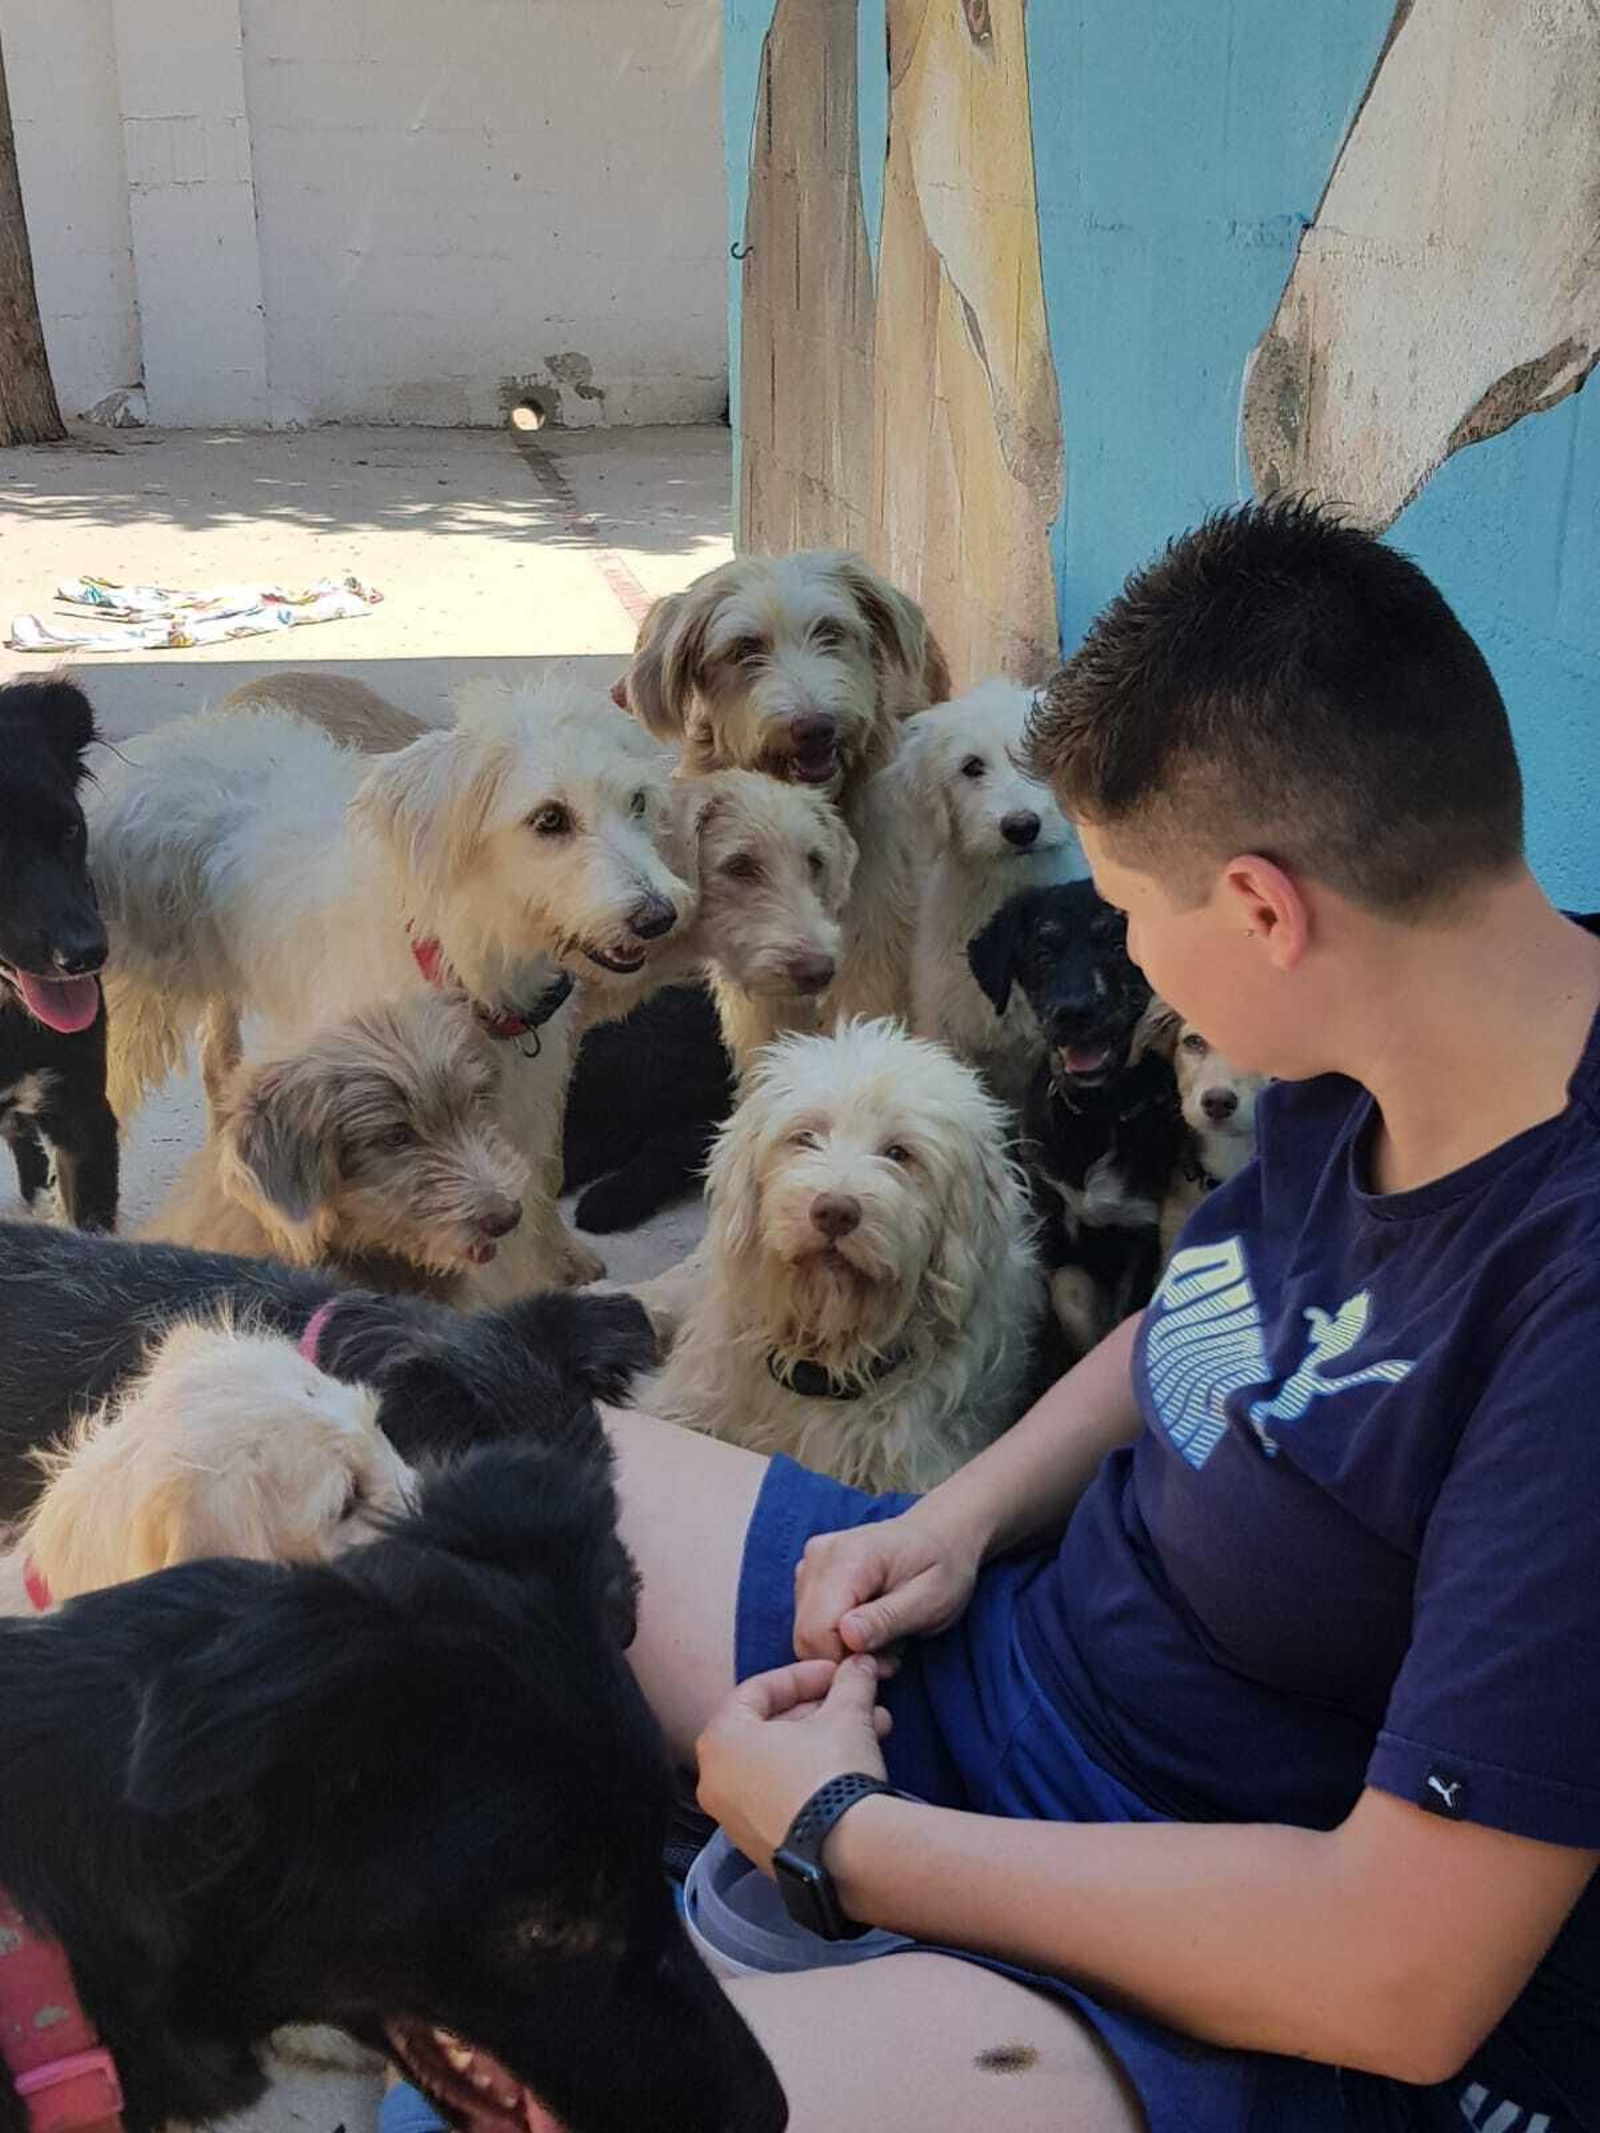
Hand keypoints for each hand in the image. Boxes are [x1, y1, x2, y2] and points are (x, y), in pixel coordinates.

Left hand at [694, 1656, 891, 1872]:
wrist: (846, 1854)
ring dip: (826, 1741)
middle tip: (854, 1700)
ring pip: (782, 1763)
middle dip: (820, 1711)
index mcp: (720, 1741)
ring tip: (872, 1728)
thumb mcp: (846, 1715)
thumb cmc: (830, 1772)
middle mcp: (716, 1782)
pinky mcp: (762, 1847)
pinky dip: (815, 1776)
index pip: (757, 1691)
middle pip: (770, 1728)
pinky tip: (857, 1766)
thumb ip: (850, 1683)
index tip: (836, 1672)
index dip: (802, 1674)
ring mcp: (736, 1820)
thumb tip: (861, 1663)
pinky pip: (785, 1796)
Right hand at [792, 1507, 983, 1659]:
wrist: (941, 1536)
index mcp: (849, 1557)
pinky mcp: (809, 1573)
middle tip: (889, 1656)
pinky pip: (809, 1622)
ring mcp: (810, 1562)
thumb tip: (847, 1636)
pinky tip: (869, 1627)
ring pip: (806, 1633)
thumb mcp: (930, 1601)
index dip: (846, 1660)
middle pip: (806, 1635)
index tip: (886, 1664)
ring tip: (884, 1637)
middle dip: (845, 1658)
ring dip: (843, 1649)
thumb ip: (887, 1619)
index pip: (818, 1631)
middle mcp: (820, 1555)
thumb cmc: (943, 1568)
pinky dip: (836, 1636)